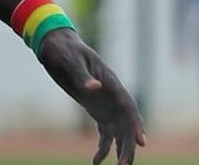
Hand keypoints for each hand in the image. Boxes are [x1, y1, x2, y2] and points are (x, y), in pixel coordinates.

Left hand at [38, 30, 145, 163]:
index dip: (136, 125)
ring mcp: (106, 103)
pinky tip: (96, 162)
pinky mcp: (96, 110)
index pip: (129, 107)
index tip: (141, 142)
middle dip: (129, 145)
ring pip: (119, 131)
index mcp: (111, 83)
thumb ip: (82, 77)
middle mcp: (112, 95)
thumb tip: (94, 88)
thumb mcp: (71, 63)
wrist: (56, 45)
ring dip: (120, 149)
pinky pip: (105, 132)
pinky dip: (104, 147)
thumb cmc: (64, 52)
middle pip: (127, 123)